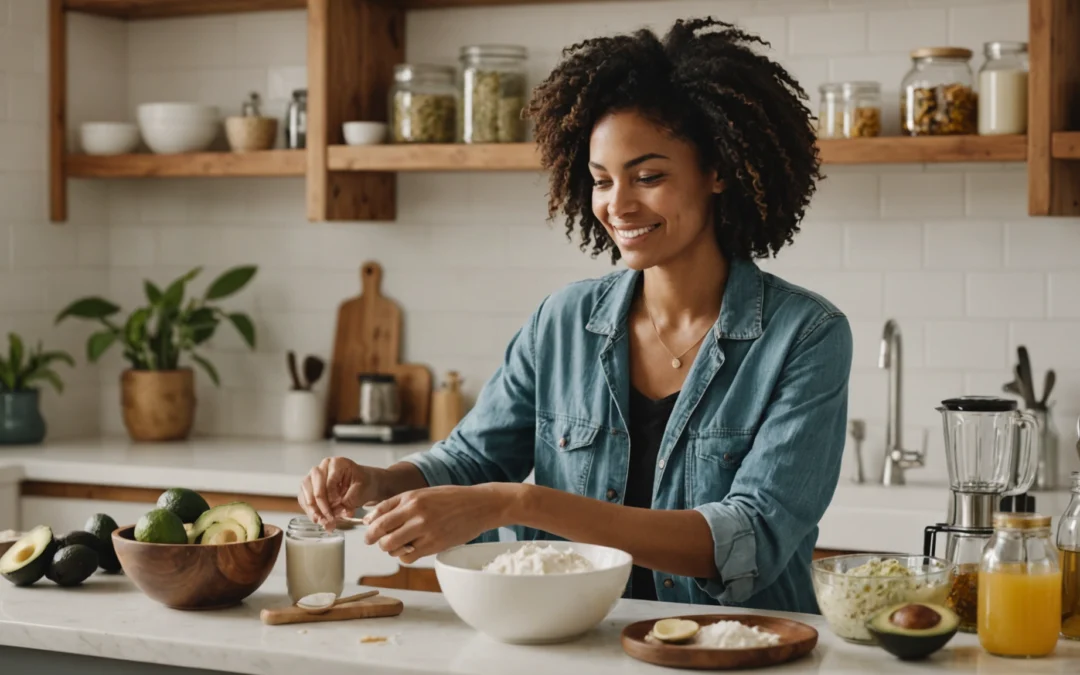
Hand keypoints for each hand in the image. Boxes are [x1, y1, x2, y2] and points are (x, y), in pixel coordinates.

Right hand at [298, 457, 379, 529]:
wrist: (365, 484)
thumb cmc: (364, 484)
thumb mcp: (361, 491)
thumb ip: (348, 501)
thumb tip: (336, 513)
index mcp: (337, 463)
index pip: (329, 482)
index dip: (332, 498)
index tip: (338, 510)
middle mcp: (323, 467)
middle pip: (315, 487)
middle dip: (321, 506)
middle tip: (329, 520)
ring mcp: (314, 477)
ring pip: (306, 493)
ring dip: (313, 510)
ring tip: (323, 522)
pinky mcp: (310, 487)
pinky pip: (304, 499)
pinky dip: (310, 511)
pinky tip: (318, 519)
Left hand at [362, 484, 516, 563]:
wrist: (479, 505)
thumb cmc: (452, 498)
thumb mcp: (424, 493)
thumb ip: (400, 503)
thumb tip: (373, 517)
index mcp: (411, 497)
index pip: (378, 512)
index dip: (369, 524)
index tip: (369, 530)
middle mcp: (415, 512)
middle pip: (380, 532)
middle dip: (374, 539)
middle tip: (377, 542)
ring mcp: (424, 529)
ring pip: (391, 547)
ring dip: (390, 549)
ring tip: (398, 545)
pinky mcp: (434, 545)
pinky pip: (408, 557)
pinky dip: (405, 557)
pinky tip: (412, 550)